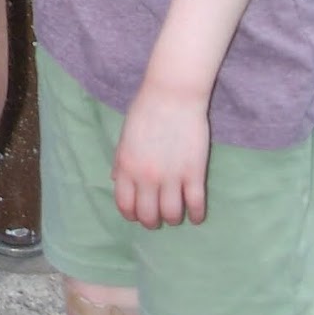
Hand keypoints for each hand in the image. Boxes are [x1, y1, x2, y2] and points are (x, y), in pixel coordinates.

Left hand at [113, 77, 210, 228]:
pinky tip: (196, 215)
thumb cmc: (146, 109)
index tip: (138, 214)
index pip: (125, 205)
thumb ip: (120, 160)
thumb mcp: (125, 135)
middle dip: (152, 221)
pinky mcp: (195, 174)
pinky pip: (196, 205)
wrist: (173, 93)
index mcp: (127, 166)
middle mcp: (147, 176)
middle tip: (157, 216)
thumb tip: (116, 180)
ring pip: (172, 215)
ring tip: (176, 213)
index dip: (131, 214)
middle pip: (149, 216)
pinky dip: (197, 216)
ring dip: (173, 218)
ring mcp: (172, 177)